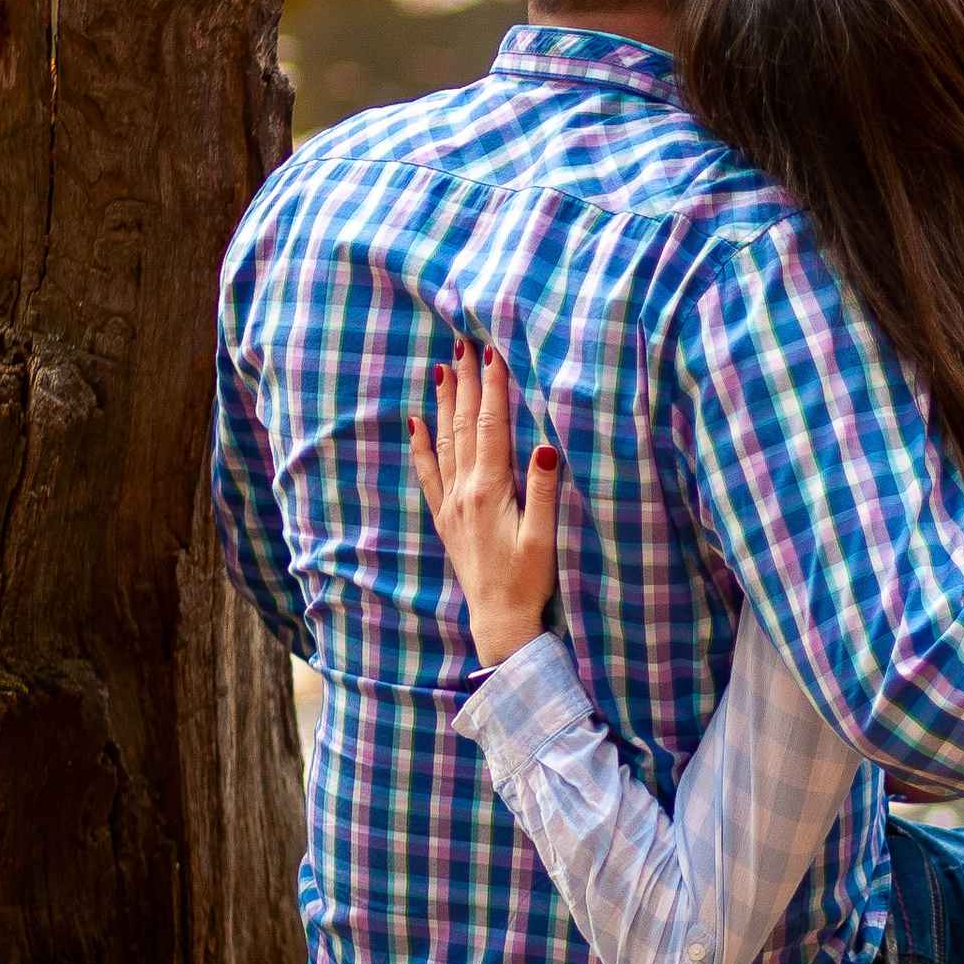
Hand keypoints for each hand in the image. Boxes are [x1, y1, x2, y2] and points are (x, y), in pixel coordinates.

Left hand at [408, 339, 560, 666]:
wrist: (499, 621)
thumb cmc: (528, 582)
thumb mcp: (544, 538)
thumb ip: (544, 493)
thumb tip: (547, 447)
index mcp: (490, 491)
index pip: (492, 426)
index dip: (493, 388)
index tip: (491, 352)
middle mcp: (464, 492)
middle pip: (464, 425)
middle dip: (465, 382)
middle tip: (463, 343)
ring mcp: (451, 505)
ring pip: (444, 442)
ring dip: (444, 403)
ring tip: (442, 368)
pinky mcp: (446, 519)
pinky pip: (429, 474)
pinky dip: (421, 445)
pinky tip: (416, 423)